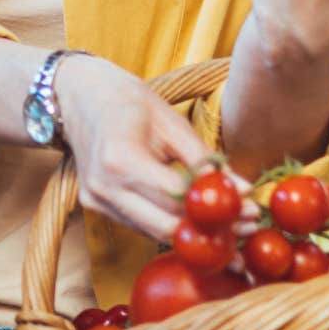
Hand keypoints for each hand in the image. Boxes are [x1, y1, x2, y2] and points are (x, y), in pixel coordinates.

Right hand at [55, 55, 254, 240]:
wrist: (76, 94)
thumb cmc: (127, 99)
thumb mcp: (171, 122)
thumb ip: (204, 160)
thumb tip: (242, 191)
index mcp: (120, 158)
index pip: (177, 199)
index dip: (218, 211)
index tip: (252, 212)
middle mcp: (103, 187)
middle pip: (165, 227)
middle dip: (210, 233)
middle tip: (249, 229)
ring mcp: (95, 200)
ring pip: (153, 232)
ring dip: (193, 235)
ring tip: (233, 230)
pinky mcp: (95, 206)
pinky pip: (140, 224)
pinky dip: (170, 226)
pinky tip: (198, 224)